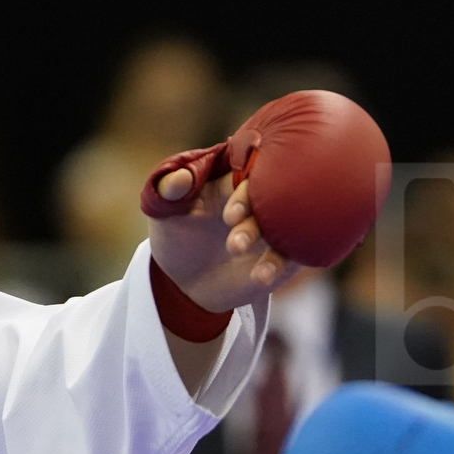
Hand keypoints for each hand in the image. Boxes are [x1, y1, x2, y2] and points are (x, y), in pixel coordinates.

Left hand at [145, 170, 302, 314]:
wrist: (184, 278)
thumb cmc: (175, 233)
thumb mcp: (162, 210)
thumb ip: (168, 189)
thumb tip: (181, 177)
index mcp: (235, 181)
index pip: (252, 174)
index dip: (245, 193)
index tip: (228, 216)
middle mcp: (261, 201)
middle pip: (275, 200)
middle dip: (256, 223)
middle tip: (234, 246)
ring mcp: (275, 229)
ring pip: (288, 228)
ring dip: (272, 248)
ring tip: (250, 270)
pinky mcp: (283, 256)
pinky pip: (291, 257)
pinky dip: (277, 266)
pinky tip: (261, 277)